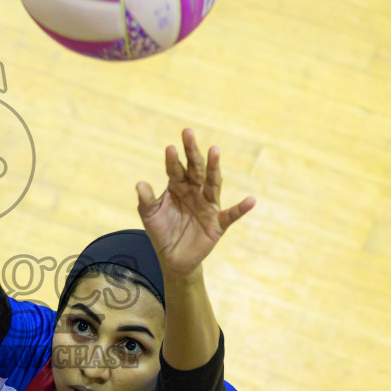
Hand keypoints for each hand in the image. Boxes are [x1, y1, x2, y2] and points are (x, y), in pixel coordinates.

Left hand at [135, 128, 254, 277]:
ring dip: (214, 167)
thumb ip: (146, 200)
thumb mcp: (149, 215)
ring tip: (214, 150)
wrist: (172, 258)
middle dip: (192, 152)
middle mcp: (195, 191)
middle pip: (195, 168)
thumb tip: (140, 183)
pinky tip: (251, 200)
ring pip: (212, 183)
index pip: (175, 169)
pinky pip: (231, 215)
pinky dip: (241, 208)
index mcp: (178, 186)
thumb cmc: (161, 231)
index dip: (172, 159)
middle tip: (187, 133)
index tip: (170, 148)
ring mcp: (208, 205)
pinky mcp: (217, 223)